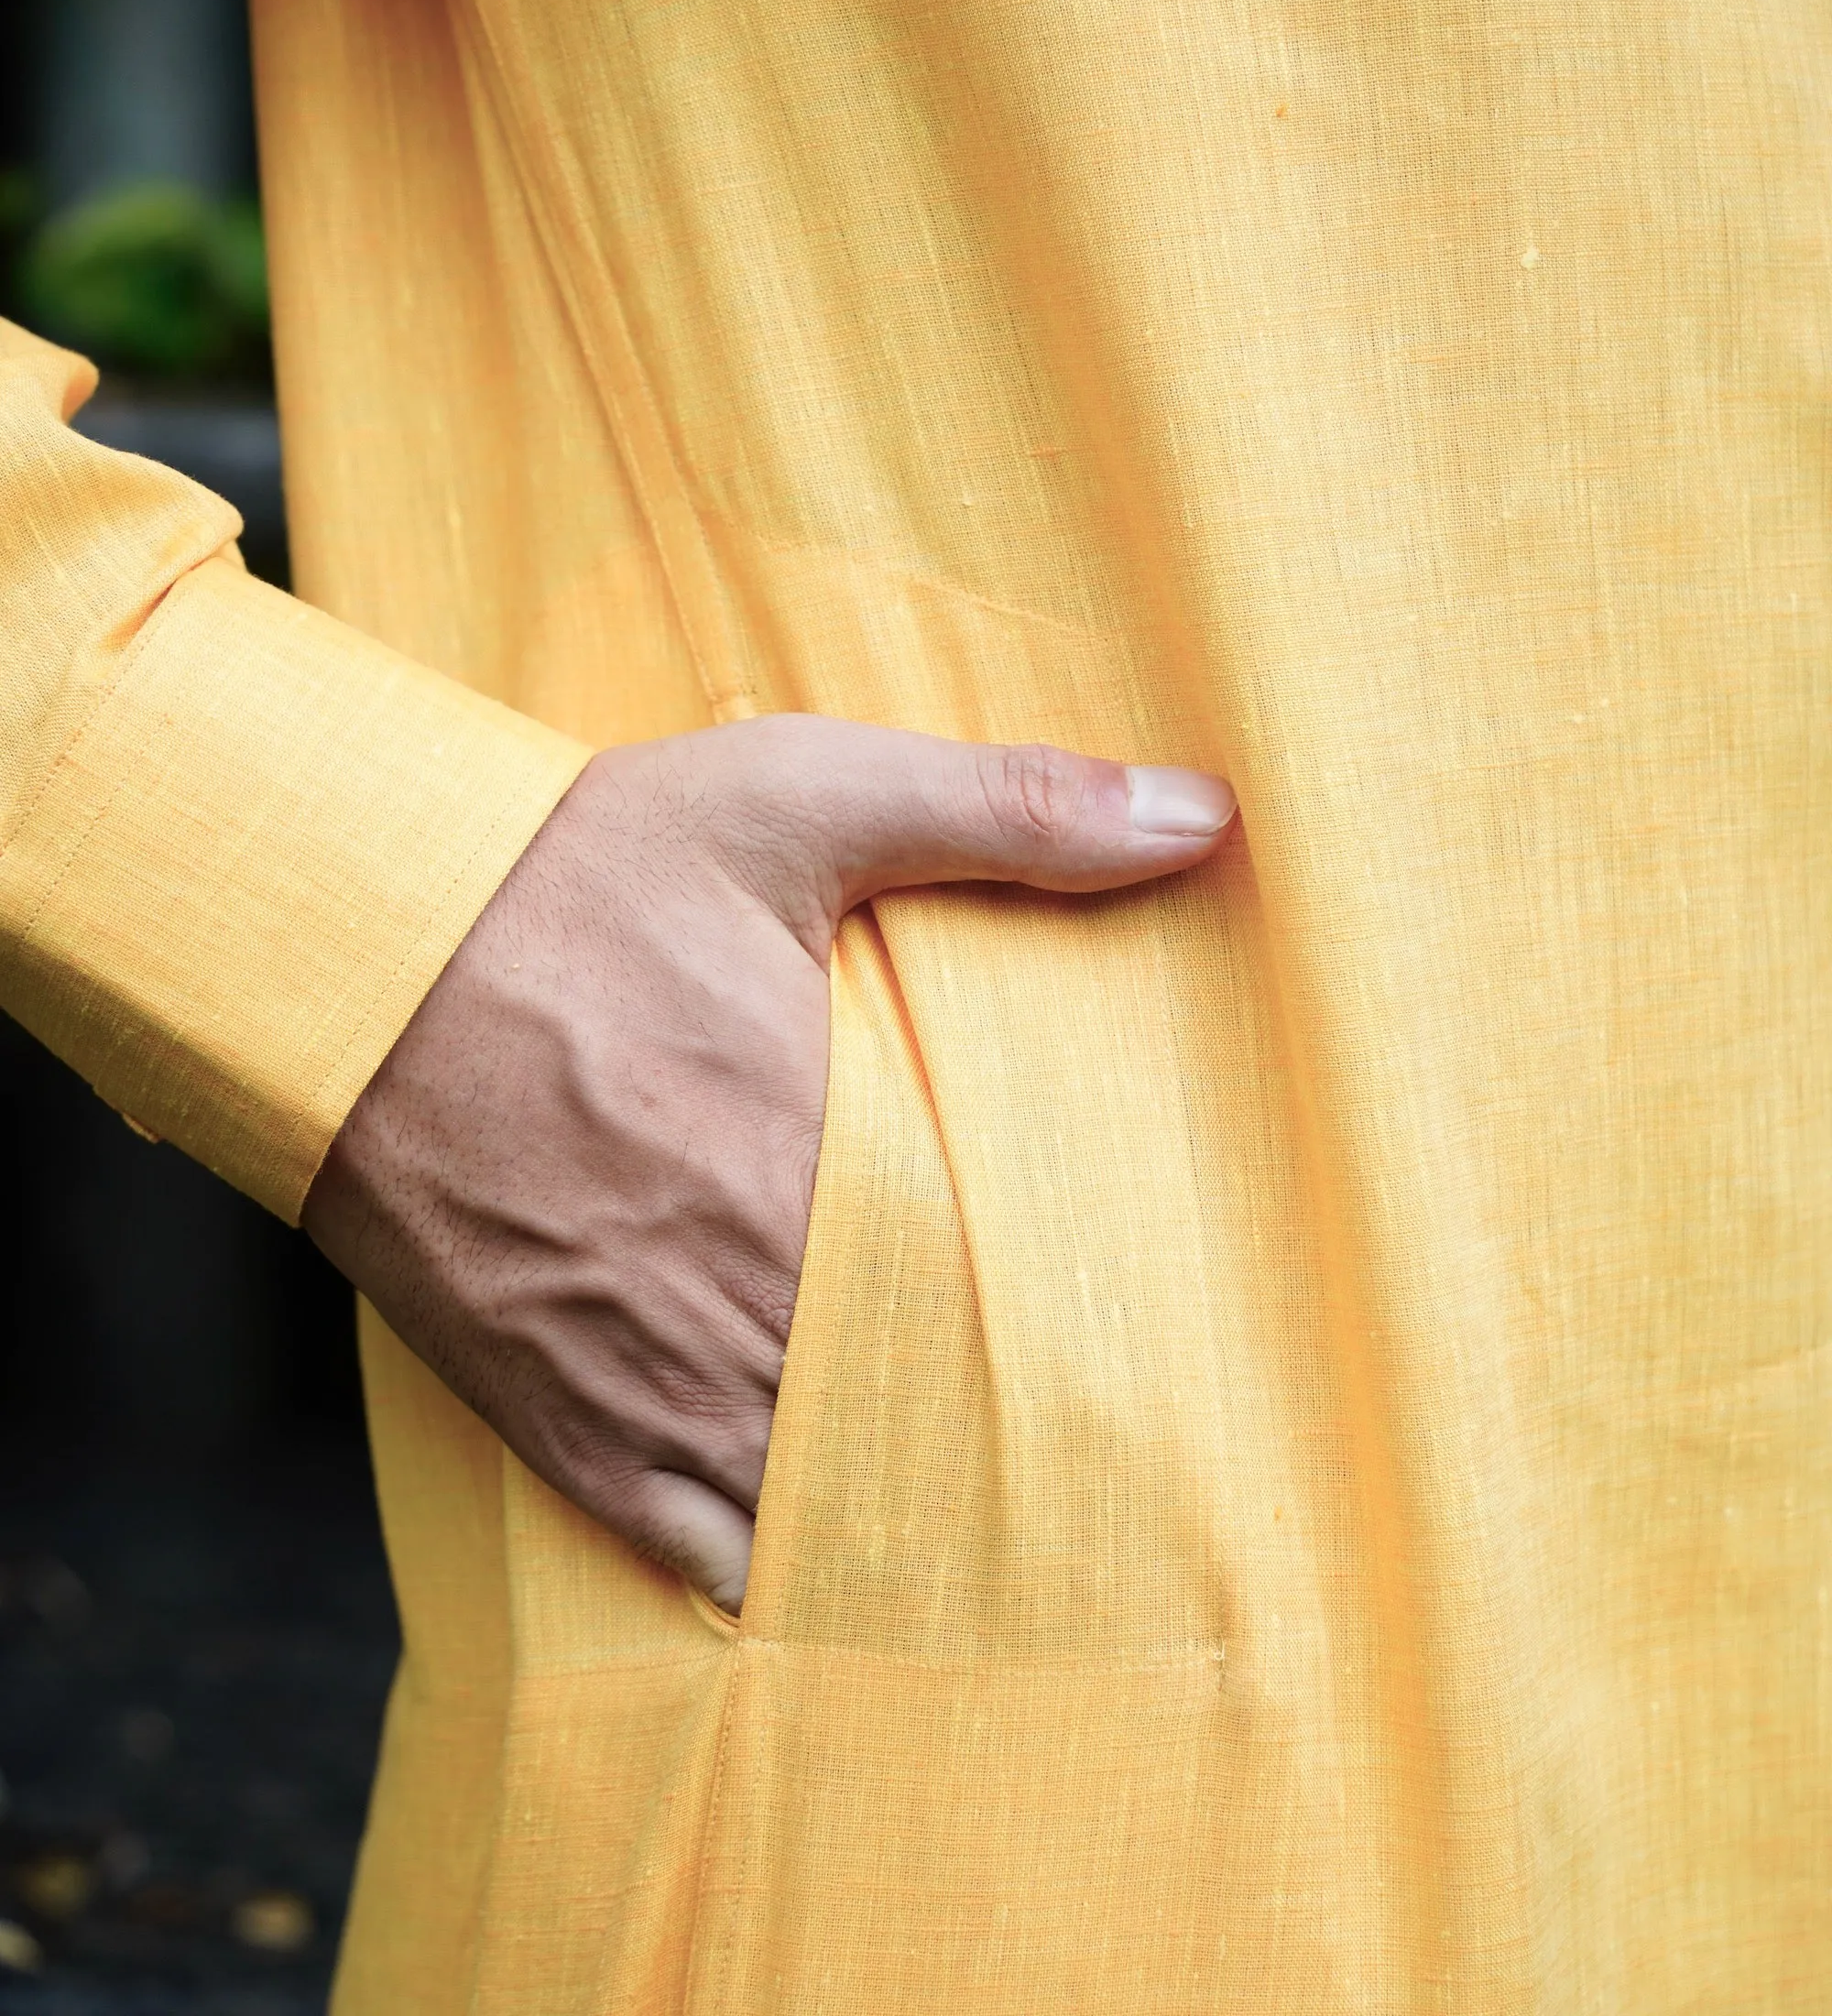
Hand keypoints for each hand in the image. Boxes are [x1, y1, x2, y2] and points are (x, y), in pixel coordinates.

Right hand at [302, 715, 1234, 1610]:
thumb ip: (1004, 811)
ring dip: (910, 1517)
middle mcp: (753, 1288)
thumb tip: (1200, 814)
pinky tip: (837, 1579)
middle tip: (1130, 1474)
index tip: (1173, 1354)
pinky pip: (689, 1541)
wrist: (344, 954)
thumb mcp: (794, 797)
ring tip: (1014, 1545)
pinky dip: (768, 1570)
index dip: (1100, 1335)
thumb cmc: (573, 873)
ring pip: (825, 1502)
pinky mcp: (560, 1411)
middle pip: (928, 1413)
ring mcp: (651, 1369)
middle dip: (1016, 1439)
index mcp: (830, 1153)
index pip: (1013, 1290)